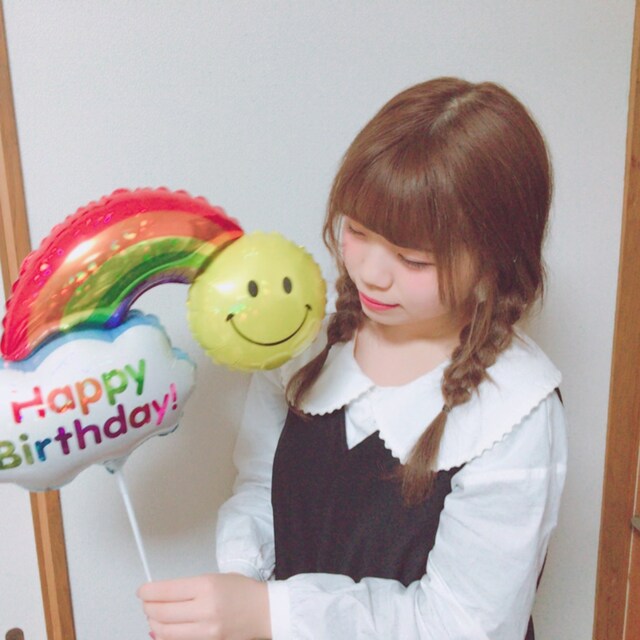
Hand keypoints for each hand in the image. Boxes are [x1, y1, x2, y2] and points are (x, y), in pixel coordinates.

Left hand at [138, 573, 270, 639]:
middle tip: (146, 603)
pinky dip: (166, 636)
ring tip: (154, 616)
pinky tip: (165, 630)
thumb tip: (160, 596)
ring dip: (154, 623)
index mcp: (207, 586)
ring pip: (165, 632)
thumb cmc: (243, 592)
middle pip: (160, 613)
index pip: (165, 591)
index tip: (142, 591)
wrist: (266, 611)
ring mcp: (207, 631)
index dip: (148, 592)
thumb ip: (187, 589)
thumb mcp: (214, 579)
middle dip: (147, 608)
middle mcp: (206, 609)